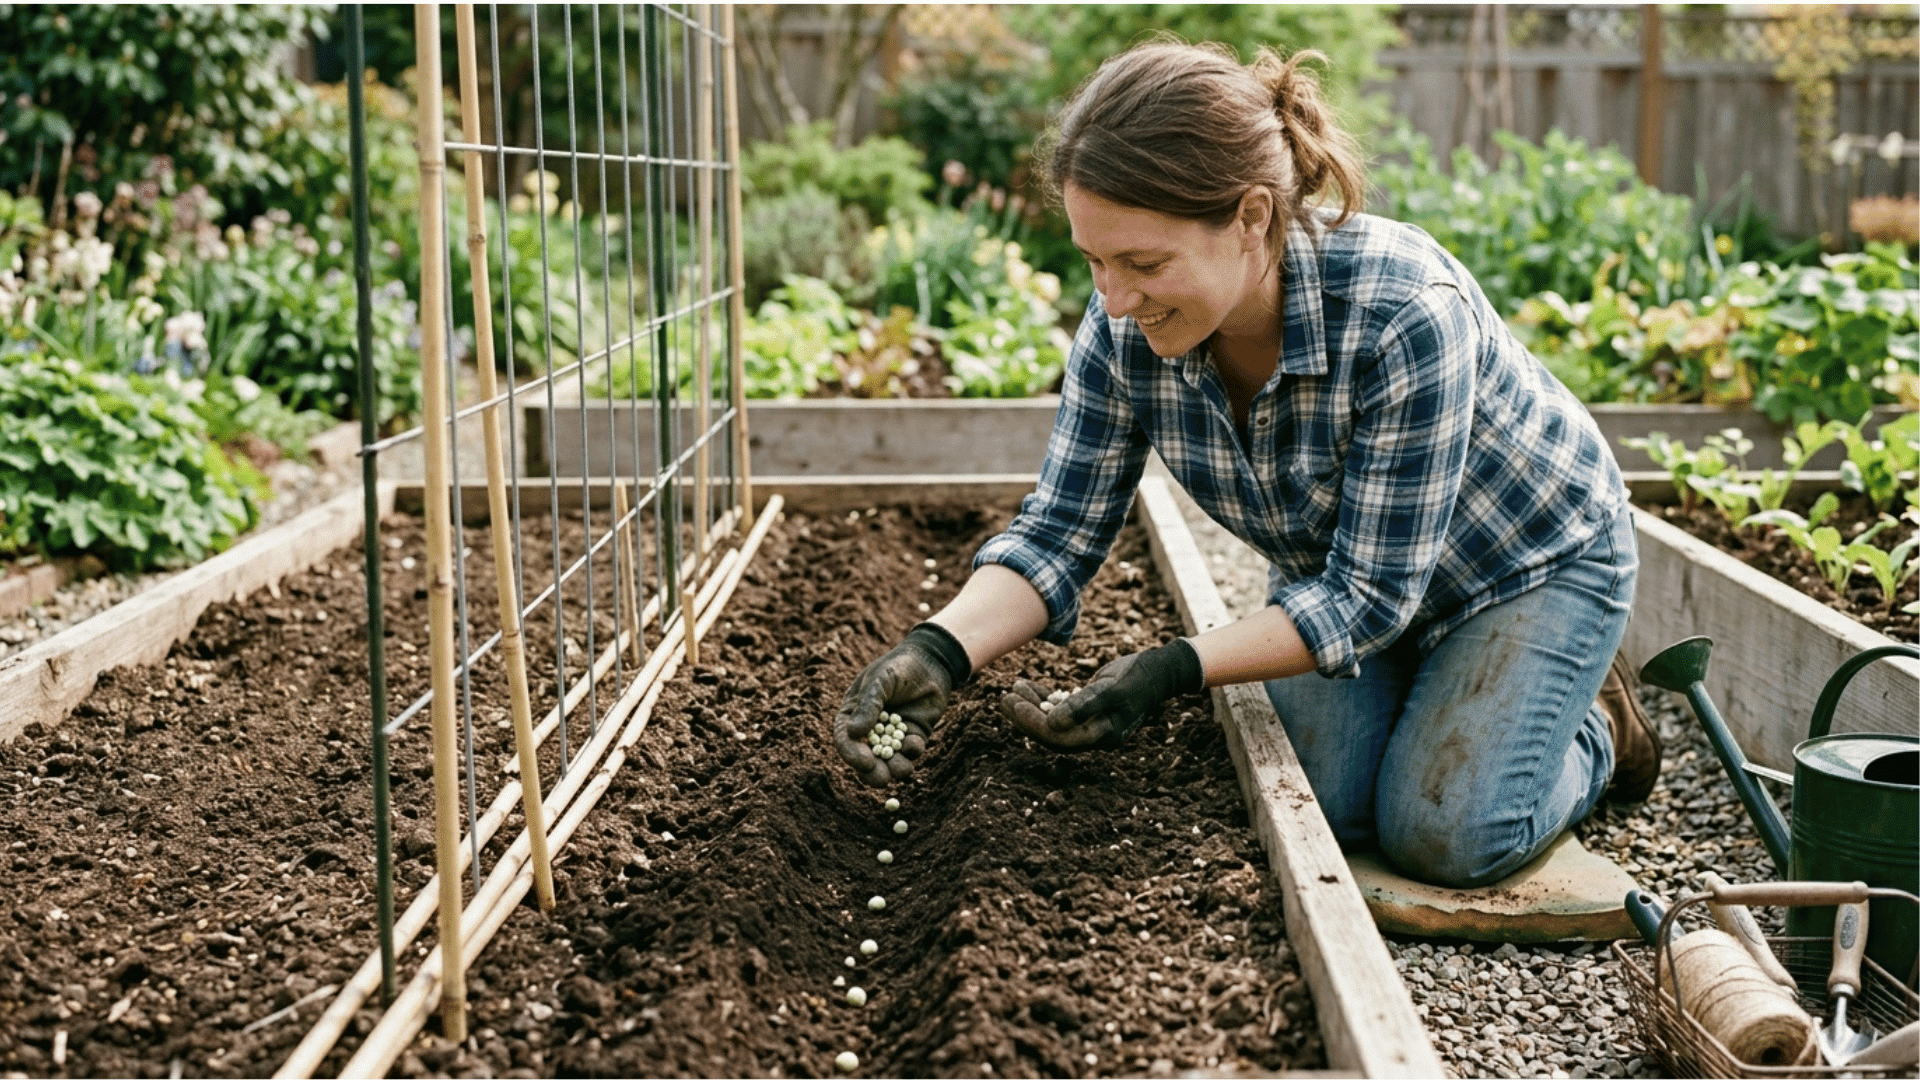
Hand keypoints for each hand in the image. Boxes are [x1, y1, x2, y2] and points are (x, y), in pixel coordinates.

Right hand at [833, 623, 971, 786]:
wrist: (931, 661)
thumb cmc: (898, 666)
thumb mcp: (880, 682)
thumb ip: (868, 706)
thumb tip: (853, 733)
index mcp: (853, 714)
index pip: (845, 740)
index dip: (852, 754)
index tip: (864, 763)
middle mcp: (870, 729)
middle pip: (866, 759)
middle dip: (872, 772)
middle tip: (881, 778)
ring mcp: (892, 735)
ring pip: (889, 761)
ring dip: (895, 768)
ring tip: (903, 768)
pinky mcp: (913, 735)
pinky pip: (910, 752)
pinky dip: (912, 752)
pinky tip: (915, 742)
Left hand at [1000, 639, 1202, 752]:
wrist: (1158, 670)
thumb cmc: (1137, 676)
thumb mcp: (1112, 688)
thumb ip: (1083, 705)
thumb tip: (1052, 724)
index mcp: (1101, 736)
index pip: (1058, 737)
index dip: (1032, 723)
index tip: (1014, 703)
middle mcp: (1094, 735)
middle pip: (1051, 733)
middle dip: (1026, 717)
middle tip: (1004, 698)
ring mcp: (1091, 723)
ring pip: (1053, 720)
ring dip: (1031, 706)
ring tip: (1011, 690)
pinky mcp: (1088, 710)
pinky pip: (1060, 708)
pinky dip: (1043, 698)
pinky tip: (1027, 685)